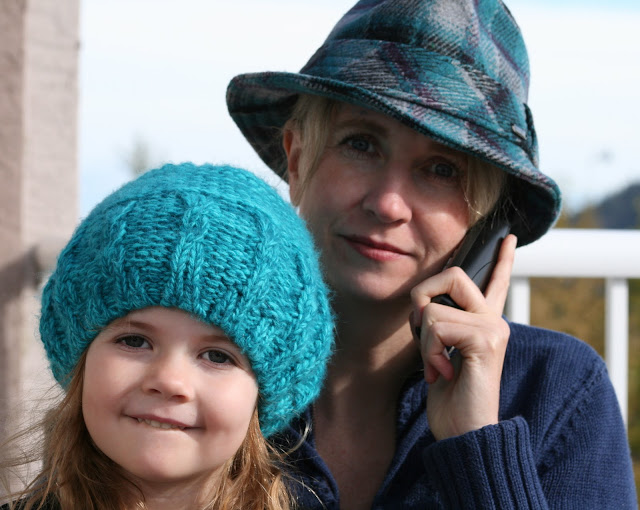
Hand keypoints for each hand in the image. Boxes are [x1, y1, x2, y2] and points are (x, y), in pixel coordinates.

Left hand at [410, 234, 516, 439]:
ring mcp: (493, 329)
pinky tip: (443, 374)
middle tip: (421, 332)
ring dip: (423, 341)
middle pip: (452, 275)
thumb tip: (425, 306)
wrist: (463, 433)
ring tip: (437, 366)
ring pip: (434, 309)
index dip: (502, 259)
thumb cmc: (450, 397)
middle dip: (422, 297)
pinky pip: (437, 327)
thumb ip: (441, 327)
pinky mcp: (486, 341)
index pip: (496, 282)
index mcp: (484, 322)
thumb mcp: (440, 354)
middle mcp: (494, 320)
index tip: (508, 236)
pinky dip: (429, 353)